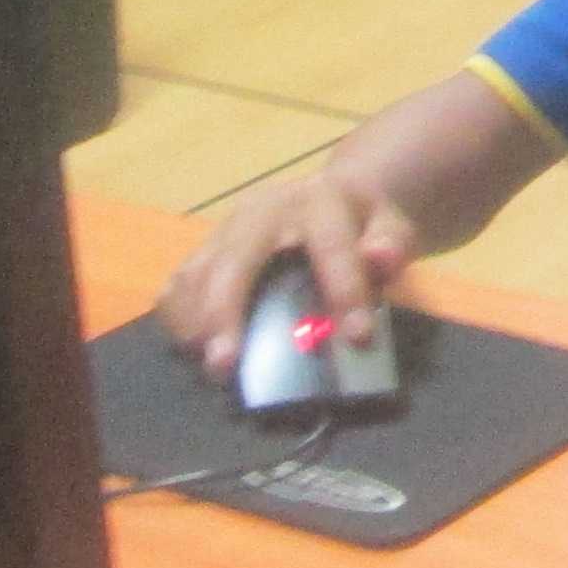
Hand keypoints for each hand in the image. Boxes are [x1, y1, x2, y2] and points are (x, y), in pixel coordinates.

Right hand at [159, 155, 417, 377]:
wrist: (328, 200)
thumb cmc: (359, 224)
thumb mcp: (389, 226)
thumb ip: (390, 243)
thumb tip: (381, 259)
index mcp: (317, 202)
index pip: (330, 247)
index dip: (344, 291)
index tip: (356, 339)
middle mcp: (261, 211)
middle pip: (234, 260)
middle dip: (226, 312)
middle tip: (224, 365)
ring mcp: (226, 230)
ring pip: (195, 273)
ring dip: (195, 322)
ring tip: (209, 367)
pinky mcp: (204, 251)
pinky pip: (178, 284)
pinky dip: (177, 317)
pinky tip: (190, 349)